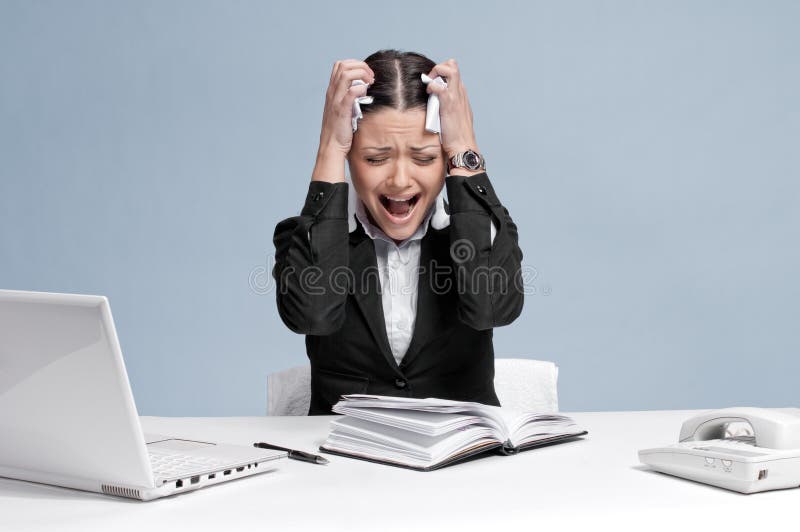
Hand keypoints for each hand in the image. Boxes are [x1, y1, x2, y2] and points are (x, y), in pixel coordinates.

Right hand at [312, 59, 374, 182]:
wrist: (332, 147)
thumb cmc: (340, 131)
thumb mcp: (343, 110)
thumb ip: (349, 99)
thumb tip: (364, 91)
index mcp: (332, 91)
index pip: (340, 65)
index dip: (355, 64)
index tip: (367, 75)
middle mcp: (332, 93)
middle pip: (343, 65)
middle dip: (360, 66)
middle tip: (371, 77)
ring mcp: (335, 100)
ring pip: (346, 73)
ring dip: (361, 74)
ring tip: (370, 83)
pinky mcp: (342, 110)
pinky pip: (350, 92)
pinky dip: (360, 88)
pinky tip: (366, 94)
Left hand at [424, 59, 479, 161]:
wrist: (462, 146)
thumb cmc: (456, 135)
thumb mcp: (453, 116)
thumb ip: (446, 105)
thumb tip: (434, 101)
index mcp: (461, 94)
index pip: (453, 72)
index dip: (441, 73)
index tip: (432, 83)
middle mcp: (460, 92)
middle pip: (453, 65)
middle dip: (438, 68)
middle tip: (430, 80)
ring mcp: (456, 96)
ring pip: (450, 69)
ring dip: (436, 72)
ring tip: (429, 86)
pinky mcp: (449, 103)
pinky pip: (440, 86)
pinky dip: (432, 86)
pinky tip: (428, 93)